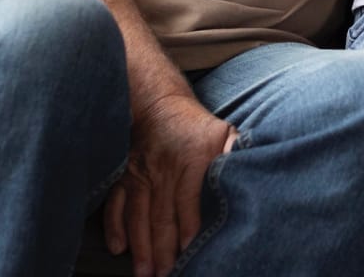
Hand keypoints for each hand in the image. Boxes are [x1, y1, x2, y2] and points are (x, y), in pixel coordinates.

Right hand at [103, 91, 236, 276]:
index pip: (189, 197)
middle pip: (162, 214)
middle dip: (163, 248)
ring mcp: (139, 174)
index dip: (190, 224)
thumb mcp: (223, 132)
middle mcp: (162, 169)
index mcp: (191, 159)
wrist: (159, 105)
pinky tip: (118, 247)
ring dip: (140, 245)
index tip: (191, 248)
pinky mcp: (122, 177)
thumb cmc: (197, 127)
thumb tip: (249, 168)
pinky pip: (114, 204)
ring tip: (144, 271)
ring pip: (138, 214)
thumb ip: (235, 153)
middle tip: (165, 274)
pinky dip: (114, 226)